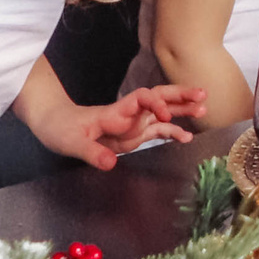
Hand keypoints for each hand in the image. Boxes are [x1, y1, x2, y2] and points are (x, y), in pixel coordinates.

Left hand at [34, 85, 203, 168]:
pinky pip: (157, 131)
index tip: (166, 116)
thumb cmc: (60, 128)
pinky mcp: (133, 134)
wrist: (54, 124)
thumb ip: (92, 153)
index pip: (142, 98)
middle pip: (159, 97)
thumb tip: (112, 164)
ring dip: (182, 109)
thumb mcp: (71, 143)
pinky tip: (187, 137)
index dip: (157, 104)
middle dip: (181, 95)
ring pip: (163, 112)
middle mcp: (129, 114)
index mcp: (116, 112)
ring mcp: (133, 123)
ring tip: (204, 109)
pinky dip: (173, 132)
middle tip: (203, 94)